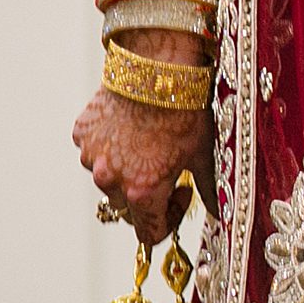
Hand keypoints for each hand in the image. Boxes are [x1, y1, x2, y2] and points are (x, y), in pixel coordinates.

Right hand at [73, 28, 214, 242]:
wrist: (157, 69)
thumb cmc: (184, 112)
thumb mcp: (202, 154)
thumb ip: (208, 190)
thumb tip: (223, 214)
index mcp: (142, 192)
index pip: (149, 232)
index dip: (169, 220)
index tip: (183, 195)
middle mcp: (110, 180)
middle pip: (127, 206)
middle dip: (146, 193)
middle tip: (167, 166)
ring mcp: (91, 157)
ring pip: (106, 178)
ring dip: (124, 170)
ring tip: (148, 141)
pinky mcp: (81, 134)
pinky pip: (93, 151)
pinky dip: (108, 146)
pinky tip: (131, 125)